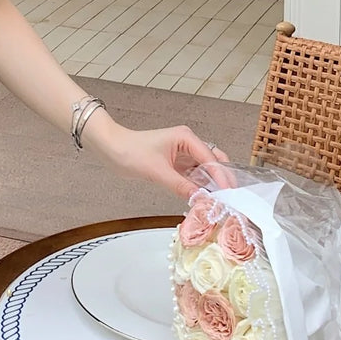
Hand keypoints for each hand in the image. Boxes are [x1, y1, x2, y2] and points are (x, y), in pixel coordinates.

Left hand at [84, 116, 231, 198]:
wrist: (111, 149)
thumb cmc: (130, 152)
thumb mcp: (158, 172)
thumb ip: (181, 187)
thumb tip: (202, 200)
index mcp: (186, 137)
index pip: (211, 159)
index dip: (221, 177)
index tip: (229, 194)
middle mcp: (188, 143)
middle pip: (214, 162)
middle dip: (222, 180)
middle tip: (228, 199)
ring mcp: (183, 153)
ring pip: (206, 170)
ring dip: (212, 184)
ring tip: (218, 201)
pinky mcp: (177, 163)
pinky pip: (195, 175)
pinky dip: (200, 186)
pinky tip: (203, 198)